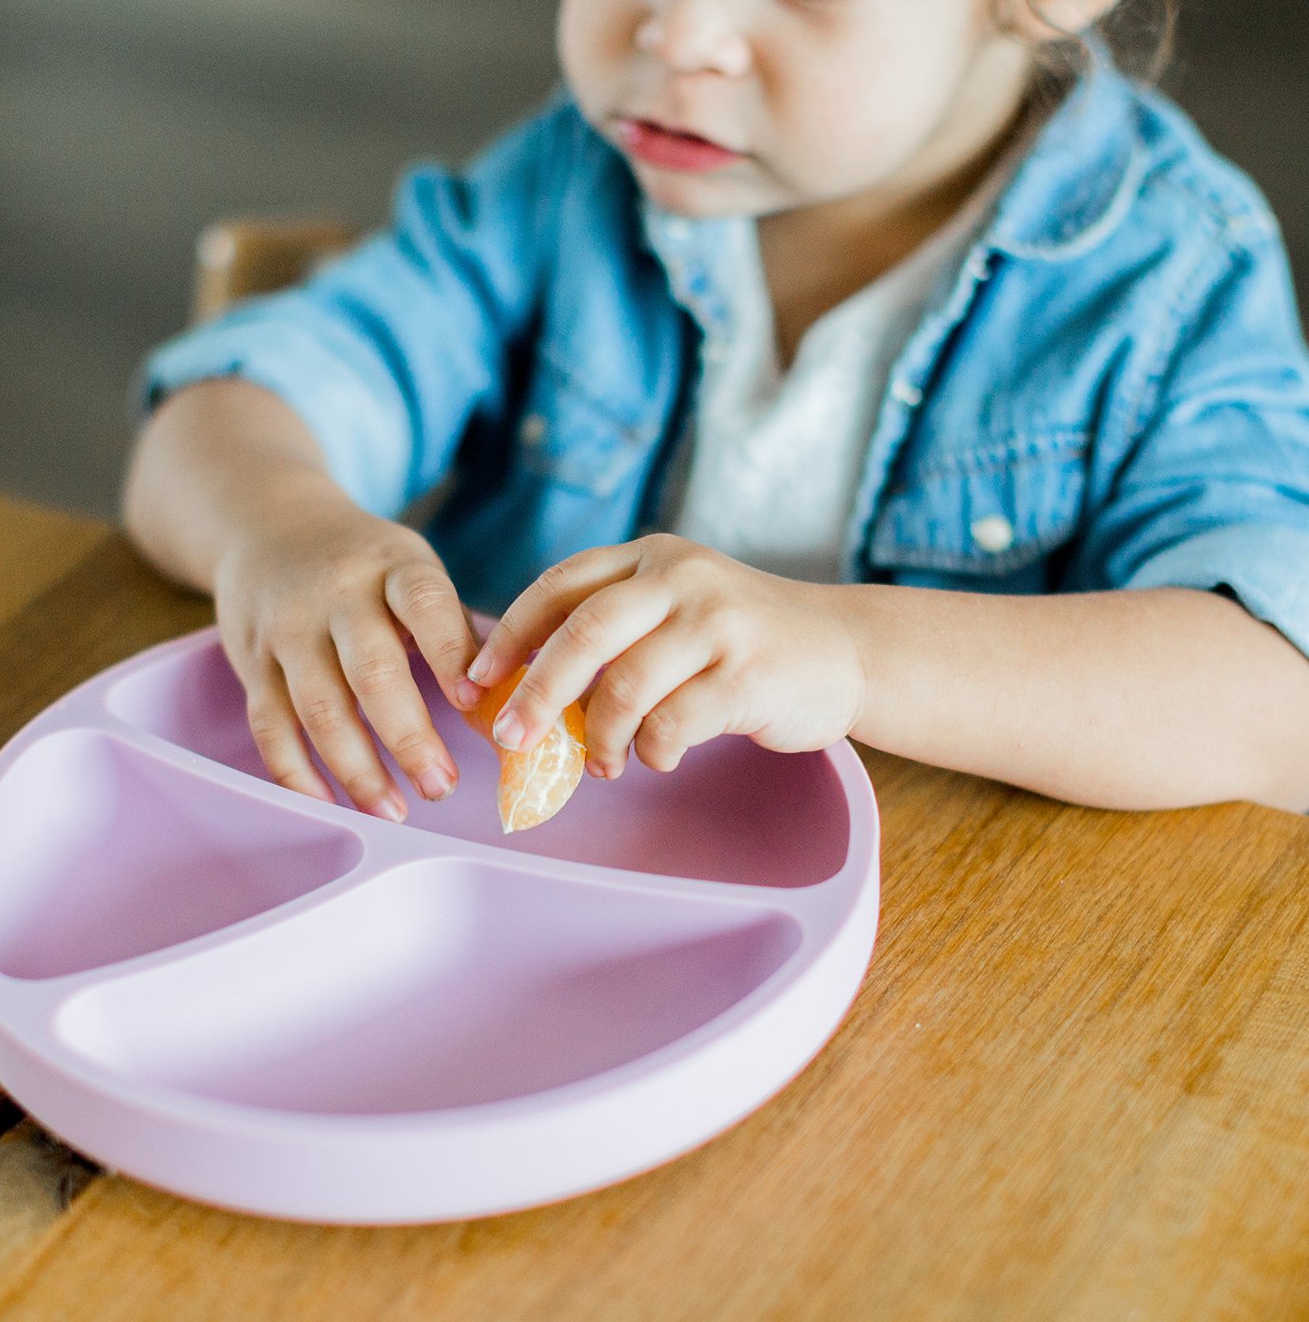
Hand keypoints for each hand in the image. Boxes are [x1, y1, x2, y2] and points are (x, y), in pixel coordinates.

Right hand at [213, 497, 480, 818]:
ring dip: (358, 770)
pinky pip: (270, 726)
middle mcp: (336, 596)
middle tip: (442, 789)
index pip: (426, 606)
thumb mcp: (413, 572)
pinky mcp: (251, 662)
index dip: (452, 655)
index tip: (477, 705)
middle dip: (409, 738)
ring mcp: (287, 630)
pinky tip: (330, 805)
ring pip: (319, 709)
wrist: (268, 528)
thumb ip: (455, 633)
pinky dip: (298, 773)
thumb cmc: (365, 566)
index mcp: (393, 568)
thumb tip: (505, 707)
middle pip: (372, 672)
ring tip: (394, 811)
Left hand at [457, 534, 865, 778]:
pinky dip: (652, 750)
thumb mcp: (677, 609)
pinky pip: (673, 723)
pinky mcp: (748, 675)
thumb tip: (531, 698)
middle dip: (536, 692)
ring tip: (602, 762)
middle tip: (511, 739)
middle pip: (583, 633)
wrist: (845, 648)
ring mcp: (718, 623)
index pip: (560, 585)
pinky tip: (658, 756)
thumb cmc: (741, 640)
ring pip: (625, 686)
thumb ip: (615, 634)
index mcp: (650, 558)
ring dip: (600, 736)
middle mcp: (681, 578)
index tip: (477, 682)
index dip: (510, 633)